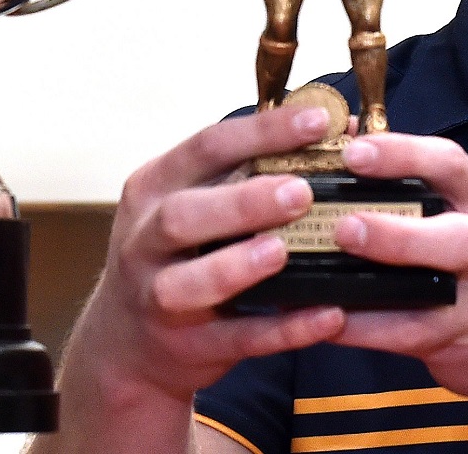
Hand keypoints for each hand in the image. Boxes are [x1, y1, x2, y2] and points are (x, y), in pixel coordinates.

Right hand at [65, 107, 346, 404]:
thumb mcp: (191, 201)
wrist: (127, 343)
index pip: (206, 147)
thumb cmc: (178, 254)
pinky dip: (282, 329)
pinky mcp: (187, 346)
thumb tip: (340, 130)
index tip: (318, 121)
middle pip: (183, 214)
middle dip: (242, 202)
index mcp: (154, 187)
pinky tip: (327, 315)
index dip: (262, 132)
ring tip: (283, 251)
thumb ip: (249, 170)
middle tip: (300, 192)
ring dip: (238, 266)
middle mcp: (145, 238)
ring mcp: (159, 295)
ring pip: (191, 281)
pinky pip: (236, 338)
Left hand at [329, 133, 467, 411]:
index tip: (354, 151)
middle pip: (456, 241)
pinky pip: (406, 336)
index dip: (401, 155)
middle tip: (345, 227)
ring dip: (373, 292)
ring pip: (431, 298)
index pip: (450, 166)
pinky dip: (363, 330)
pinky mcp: (461, 340)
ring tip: (324, 284)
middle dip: (397, 235)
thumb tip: (343, 132)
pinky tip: (326, 319)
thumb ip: (416, 175)